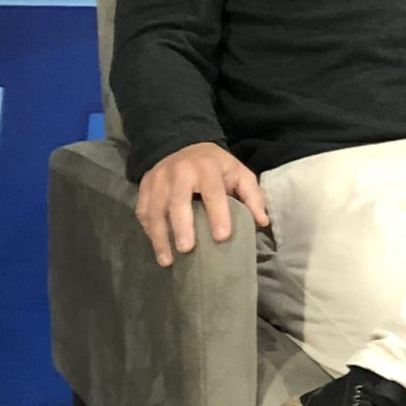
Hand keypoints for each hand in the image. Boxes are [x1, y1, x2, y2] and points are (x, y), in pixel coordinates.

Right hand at [134, 141, 268, 267]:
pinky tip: (157, 247)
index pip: (213, 192)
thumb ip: (252, 196)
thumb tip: (262, 222)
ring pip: (155, 209)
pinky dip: (149, 231)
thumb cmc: (216, 166)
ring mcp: (158, 178)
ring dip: (160, 236)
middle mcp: (179, 171)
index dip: (218, 214)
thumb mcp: (239, 173)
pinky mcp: (144, 186)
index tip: (222, 237)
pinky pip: (143, 210)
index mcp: (207, 167)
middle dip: (181, 226)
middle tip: (187, 249)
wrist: (183, 145)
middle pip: (178, 201)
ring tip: (167, 260)